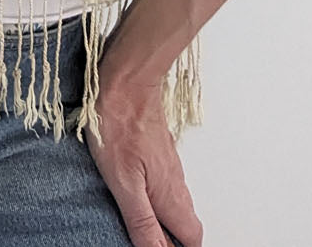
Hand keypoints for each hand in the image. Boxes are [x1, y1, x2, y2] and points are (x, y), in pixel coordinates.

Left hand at [82, 66, 203, 246]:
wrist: (126, 81)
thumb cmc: (120, 125)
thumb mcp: (125, 182)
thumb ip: (143, 221)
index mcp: (170, 196)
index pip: (191, 238)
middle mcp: (176, 182)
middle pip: (187, 223)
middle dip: (176, 239)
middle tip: (154, 242)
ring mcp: (169, 164)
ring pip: (178, 202)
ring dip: (167, 219)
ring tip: (148, 227)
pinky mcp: (158, 149)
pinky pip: (167, 182)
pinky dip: (160, 197)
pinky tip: (141, 193)